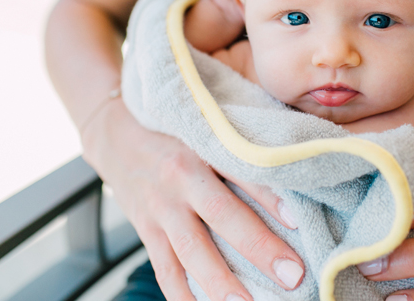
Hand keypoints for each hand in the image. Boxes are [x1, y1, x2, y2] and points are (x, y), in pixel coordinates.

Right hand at [82, 99, 303, 300]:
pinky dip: (182, 295)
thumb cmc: (175, 132)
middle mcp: (180, 178)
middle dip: (258, 247)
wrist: (115, 134)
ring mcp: (160, 208)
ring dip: (220, 282)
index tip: (298, 222)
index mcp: (202, 147)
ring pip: (190, 250)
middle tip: (292, 275)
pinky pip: (165, 269)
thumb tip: (292, 183)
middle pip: (221, 214)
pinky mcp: (146, 231)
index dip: (270, 196)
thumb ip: (240, 151)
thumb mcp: (206, 129)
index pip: (241, 171)